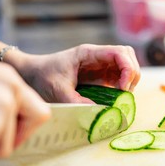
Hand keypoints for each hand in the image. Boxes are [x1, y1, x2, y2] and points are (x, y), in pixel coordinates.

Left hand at [11, 44, 140, 102]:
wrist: (32, 74)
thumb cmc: (42, 76)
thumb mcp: (58, 91)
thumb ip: (78, 102)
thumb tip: (100, 113)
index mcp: (88, 53)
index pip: (120, 52)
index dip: (128, 69)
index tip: (123, 88)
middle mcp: (97, 57)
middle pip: (128, 56)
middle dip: (132, 74)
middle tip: (125, 93)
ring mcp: (99, 65)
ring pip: (126, 66)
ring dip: (129, 80)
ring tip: (121, 96)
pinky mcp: (98, 76)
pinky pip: (118, 77)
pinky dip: (122, 87)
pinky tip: (116, 98)